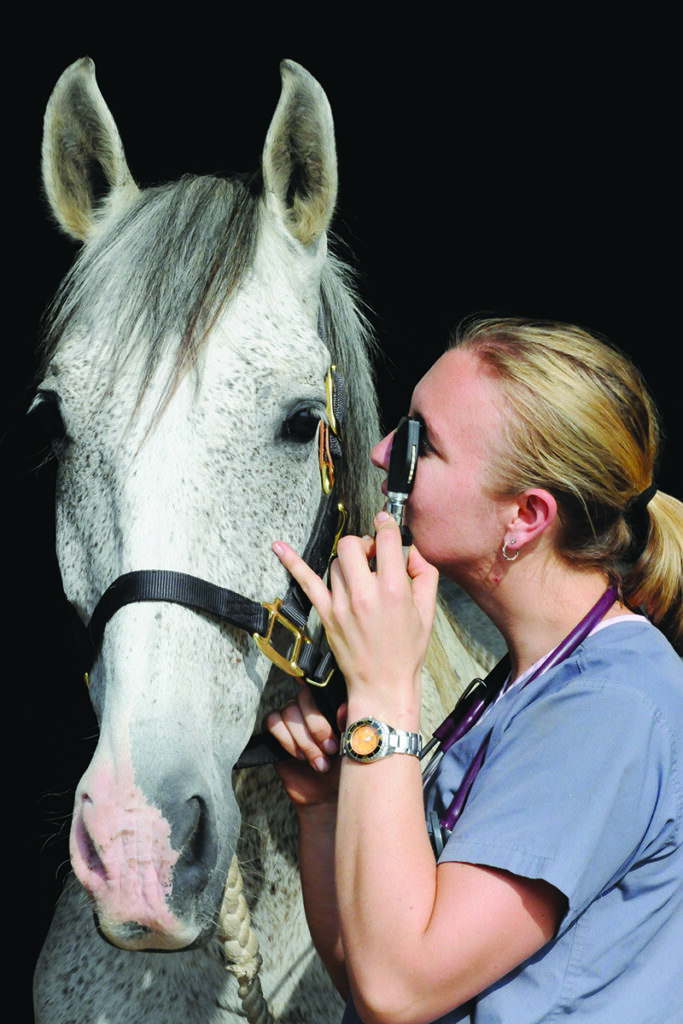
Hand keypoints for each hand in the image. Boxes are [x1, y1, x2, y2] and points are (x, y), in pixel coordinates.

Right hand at [264, 686, 344, 808]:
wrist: (330, 797)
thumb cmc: (347, 769)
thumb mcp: (355, 746)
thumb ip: (351, 724)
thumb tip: (344, 707)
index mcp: (332, 703)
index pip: (322, 687)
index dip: (327, 710)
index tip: (338, 735)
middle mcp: (311, 707)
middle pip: (303, 697)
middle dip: (317, 728)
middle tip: (331, 751)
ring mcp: (293, 718)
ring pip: (288, 711)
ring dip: (304, 739)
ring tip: (318, 761)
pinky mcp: (277, 733)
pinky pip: (272, 722)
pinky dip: (286, 739)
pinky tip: (299, 756)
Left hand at [272, 512, 438, 725]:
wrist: (383, 684)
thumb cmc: (406, 650)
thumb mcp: (427, 611)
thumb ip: (424, 574)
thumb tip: (410, 550)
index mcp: (393, 590)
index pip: (385, 540)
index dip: (387, 526)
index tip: (386, 524)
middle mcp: (364, 594)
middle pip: (353, 544)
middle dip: (364, 543)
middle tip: (372, 555)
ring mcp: (341, 603)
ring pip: (336, 561)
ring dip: (348, 561)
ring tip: (360, 573)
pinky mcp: (326, 614)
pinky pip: (306, 582)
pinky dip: (292, 562)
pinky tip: (278, 547)